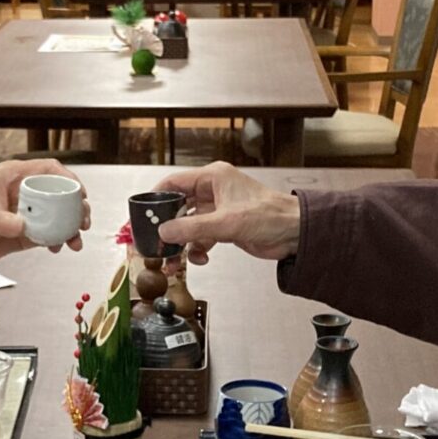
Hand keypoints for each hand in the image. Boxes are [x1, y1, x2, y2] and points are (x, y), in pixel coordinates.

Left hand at [0, 160, 89, 265]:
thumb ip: (2, 222)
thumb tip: (24, 227)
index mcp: (14, 177)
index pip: (48, 169)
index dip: (68, 179)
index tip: (80, 194)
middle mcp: (24, 191)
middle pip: (60, 193)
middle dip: (76, 206)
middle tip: (83, 221)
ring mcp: (27, 212)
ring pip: (58, 214)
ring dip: (71, 226)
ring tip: (76, 241)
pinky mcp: (26, 231)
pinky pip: (49, 232)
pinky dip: (59, 239)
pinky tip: (60, 248)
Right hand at [154, 163, 301, 264]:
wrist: (294, 233)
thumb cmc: (269, 215)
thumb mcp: (225, 222)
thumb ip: (191, 228)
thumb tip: (164, 232)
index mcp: (212, 178)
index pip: (174, 182)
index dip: (156, 197)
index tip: (143, 214)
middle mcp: (213, 190)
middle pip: (179, 206)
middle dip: (168, 226)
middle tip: (155, 242)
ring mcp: (218, 210)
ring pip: (189, 225)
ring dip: (182, 243)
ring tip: (173, 260)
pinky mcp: (224, 227)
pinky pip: (201, 238)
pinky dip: (198, 249)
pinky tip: (201, 258)